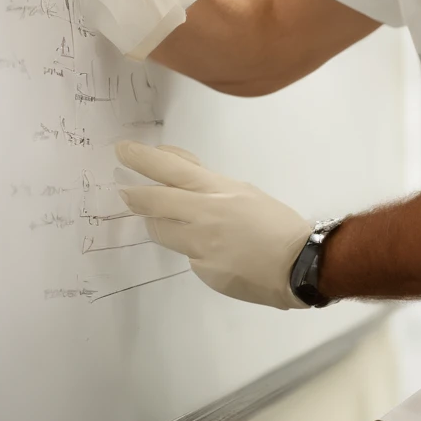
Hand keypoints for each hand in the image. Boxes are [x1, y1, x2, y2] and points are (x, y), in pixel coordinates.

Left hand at [115, 142, 311, 308]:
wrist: (299, 265)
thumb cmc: (275, 223)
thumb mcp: (243, 191)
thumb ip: (207, 181)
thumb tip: (177, 164)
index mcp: (218, 190)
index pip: (171, 169)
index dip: (142, 158)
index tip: (122, 150)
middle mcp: (204, 216)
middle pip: (154, 201)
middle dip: (133, 194)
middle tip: (122, 190)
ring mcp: (200, 246)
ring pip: (162, 231)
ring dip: (159, 222)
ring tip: (173, 221)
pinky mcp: (202, 271)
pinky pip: (187, 254)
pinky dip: (193, 248)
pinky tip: (216, 251)